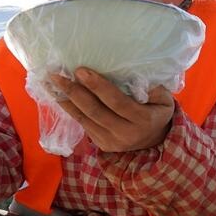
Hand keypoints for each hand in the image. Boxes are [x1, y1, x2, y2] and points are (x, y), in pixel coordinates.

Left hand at [49, 68, 175, 151]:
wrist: (154, 142)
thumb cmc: (157, 113)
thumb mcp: (165, 101)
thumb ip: (154, 89)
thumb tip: (134, 74)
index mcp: (143, 120)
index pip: (117, 102)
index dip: (98, 86)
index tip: (81, 71)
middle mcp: (125, 133)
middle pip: (95, 111)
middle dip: (74, 92)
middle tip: (57, 74)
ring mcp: (111, 141)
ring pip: (84, 119)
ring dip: (66, 100)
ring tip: (50, 83)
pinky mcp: (101, 144)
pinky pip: (83, 124)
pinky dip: (69, 109)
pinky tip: (58, 95)